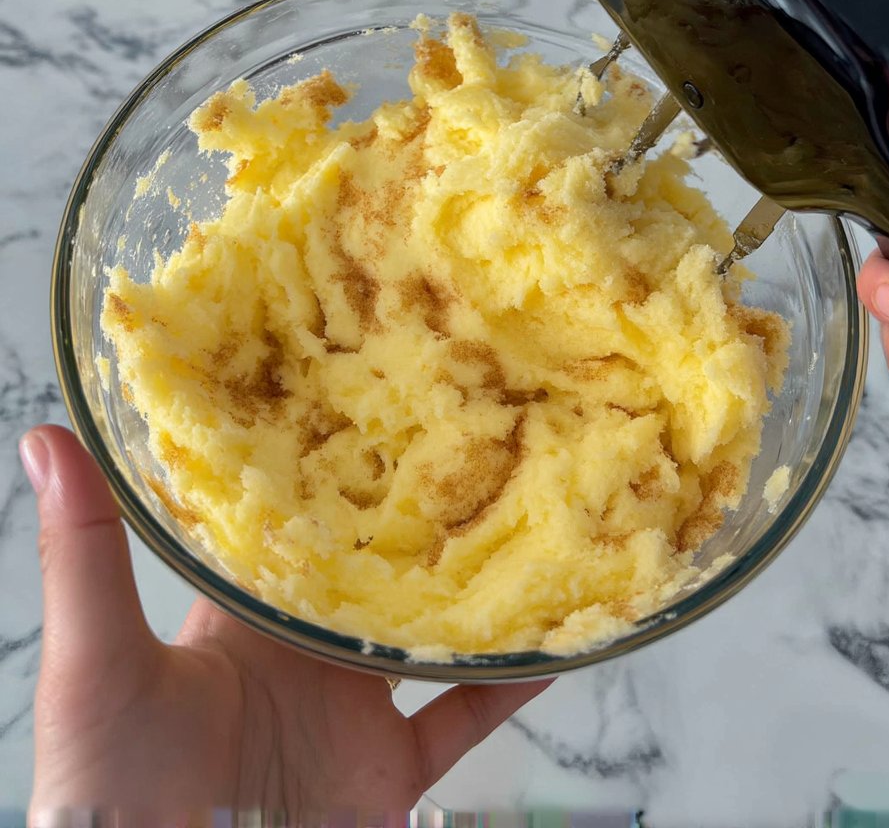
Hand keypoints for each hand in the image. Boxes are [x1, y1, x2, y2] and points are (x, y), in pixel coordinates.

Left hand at [20, 424, 550, 822]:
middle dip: (418, 512)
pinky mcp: (389, 767)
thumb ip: (88, 553)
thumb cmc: (113, 783)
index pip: (293, 521)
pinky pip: (463, 718)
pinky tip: (552, 645)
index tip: (371, 389)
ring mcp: (351, 706)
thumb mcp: (98, 660)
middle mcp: (304, 648)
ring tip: (527, 517)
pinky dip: (507, 687)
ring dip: (473, 588)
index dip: (328, 463)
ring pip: (428, 632)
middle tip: (474, 434)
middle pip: (374, 568)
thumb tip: (45, 433)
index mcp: (241, 609)